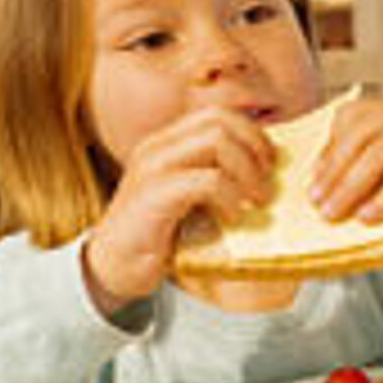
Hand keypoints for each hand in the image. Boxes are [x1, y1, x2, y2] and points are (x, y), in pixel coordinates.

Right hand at [82, 106, 275, 312]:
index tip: (270, 163)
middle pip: (221, 119)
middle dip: (254, 147)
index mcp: (167, 142)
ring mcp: (153, 167)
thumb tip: (268, 173)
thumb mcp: (189, 197)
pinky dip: (230, 195)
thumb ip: (214, 176)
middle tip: (267, 181)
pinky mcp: (154, 194)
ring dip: (247, 170)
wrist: (112, 268)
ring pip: (217, 140)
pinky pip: (207, 180)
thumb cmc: (157, 235)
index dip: (252, 133)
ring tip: (257, 200)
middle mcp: (158, 146)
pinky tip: (234, 216)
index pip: (218, 114)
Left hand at [311, 95, 382, 224]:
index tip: (313, 182)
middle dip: (334, 172)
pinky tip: (369, 216)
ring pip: (379, 153)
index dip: (328, 149)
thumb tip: (323, 188)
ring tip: (336, 214)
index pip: (353, 116)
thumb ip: (369, 165)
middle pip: (361, 135)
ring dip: (351, 188)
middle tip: (318, 203)